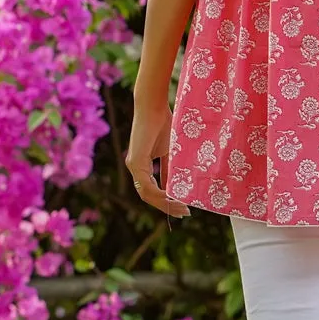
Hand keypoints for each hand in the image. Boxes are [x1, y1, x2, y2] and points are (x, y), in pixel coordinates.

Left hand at [125, 102, 189, 217]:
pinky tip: (172, 197)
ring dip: (164, 203)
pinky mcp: (136, 161)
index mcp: (141, 166)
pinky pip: (146, 185)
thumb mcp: (169, 152)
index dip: (165, 201)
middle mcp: (134, 168)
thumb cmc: (163, 124)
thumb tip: (174, 187)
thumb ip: (169, 169)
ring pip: (146, 194)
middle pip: (148, 196)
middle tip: (184, 212)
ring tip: (181, 207)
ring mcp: (133, 165)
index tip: (182, 207)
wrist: (154, 107)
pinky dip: (159, 193)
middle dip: (166, 206)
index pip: (151, 190)